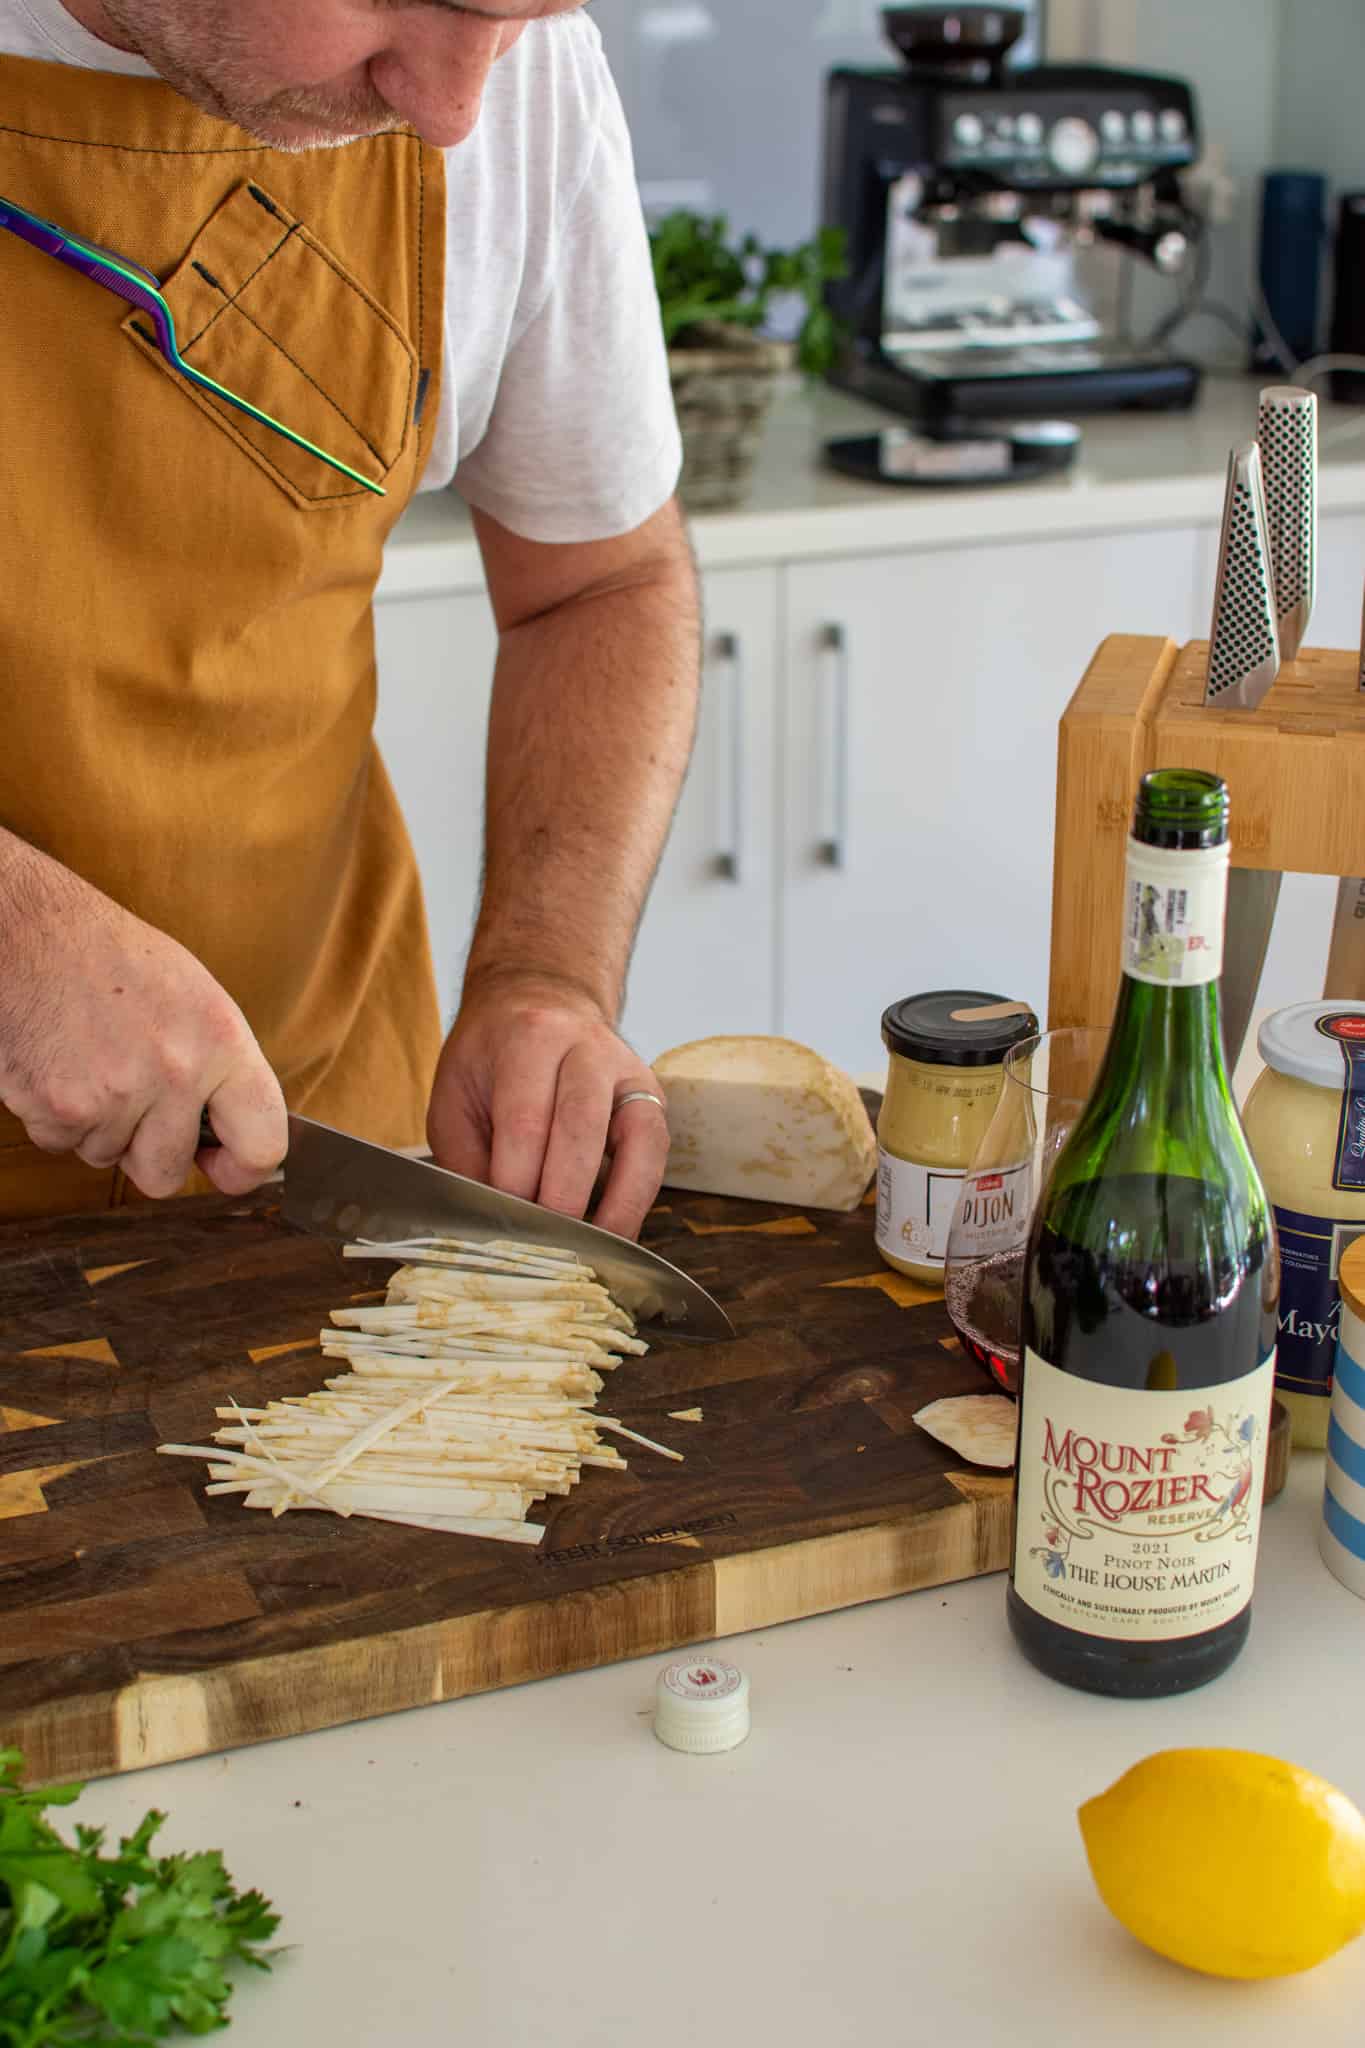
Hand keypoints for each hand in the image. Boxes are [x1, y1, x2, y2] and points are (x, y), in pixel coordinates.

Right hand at [0, 842, 287, 1198]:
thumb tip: (231, 1133)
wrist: (32, 932)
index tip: (224, 1168)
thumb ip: (219, 1069)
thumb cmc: (112, 958)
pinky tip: (60, 1066)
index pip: (262, 1144)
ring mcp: (114, 1095)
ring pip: (107, 1158)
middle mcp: (175, 1073)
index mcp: (222, 1041)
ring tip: (90, 1063)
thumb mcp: (195, 997)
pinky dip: (56, 1117)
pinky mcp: (58, 1108)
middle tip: (133, 1107)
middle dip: (147, 1154)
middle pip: (167, 1175)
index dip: (243, 1171)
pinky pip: (61, 1144)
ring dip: (97, 1127)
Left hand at [427, 973, 668, 1239]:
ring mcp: (628, 1070)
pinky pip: (656, 1151)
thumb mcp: (455, 1098)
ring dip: (616, 1203)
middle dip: (562, 1197)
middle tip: (543, 1245)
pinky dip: (639, 1198)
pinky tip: (617, 1233)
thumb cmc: (490, 1061)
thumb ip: (467, 1157)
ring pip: (637, 1139)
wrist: (538, 1002)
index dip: (515, 1180)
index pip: (526, 1119)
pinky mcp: (651, 1096)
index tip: (503, 1225)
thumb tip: (491, 1223)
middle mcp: (587, 1047)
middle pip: (582, 1128)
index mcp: (529, 1038)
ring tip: (593, 1252)